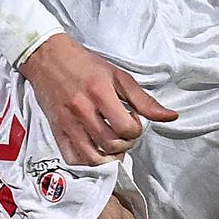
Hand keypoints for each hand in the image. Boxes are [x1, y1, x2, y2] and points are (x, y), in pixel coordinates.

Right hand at [23, 34, 176, 163]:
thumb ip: (144, 99)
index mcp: (100, 93)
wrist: (47, 57)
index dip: (136, 129)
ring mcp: (67, 123)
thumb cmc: (84, 64)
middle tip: (125, 133)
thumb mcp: (118, 75)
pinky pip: (72, 158)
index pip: (126, 128)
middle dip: (126, 143)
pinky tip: (96, 150)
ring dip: (109, 156)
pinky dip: (87, 161)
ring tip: (114, 144)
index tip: (133, 119)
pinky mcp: (56, 130)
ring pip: (93, 157)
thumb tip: (171, 116)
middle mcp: (82, 110)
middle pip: (111, 144)